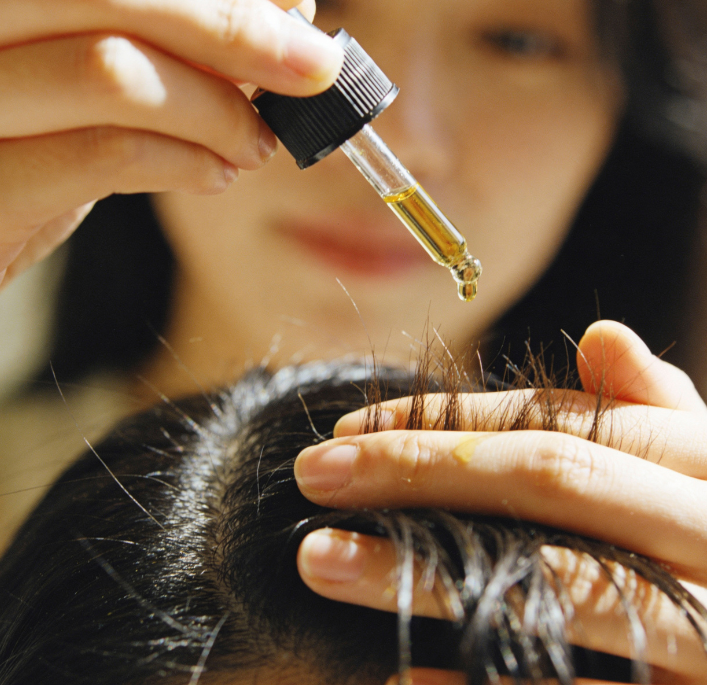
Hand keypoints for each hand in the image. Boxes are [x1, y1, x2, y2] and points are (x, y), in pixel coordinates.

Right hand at [0, 0, 342, 396]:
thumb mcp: (30, 104)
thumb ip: (109, 64)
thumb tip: (243, 57)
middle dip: (229, 18)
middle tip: (312, 62)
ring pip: (104, 67)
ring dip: (214, 103)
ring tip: (261, 141)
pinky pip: (96, 157)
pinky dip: (181, 160)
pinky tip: (217, 174)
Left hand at [295, 320, 706, 682]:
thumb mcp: (704, 473)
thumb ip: (656, 412)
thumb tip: (601, 332)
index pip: (567, 422)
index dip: (450, 421)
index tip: (350, 430)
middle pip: (551, 480)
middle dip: (420, 468)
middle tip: (313, 474)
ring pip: (553, 587)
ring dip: (419, 571)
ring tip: (320, 559)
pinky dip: (482, 683)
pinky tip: (403, 671)